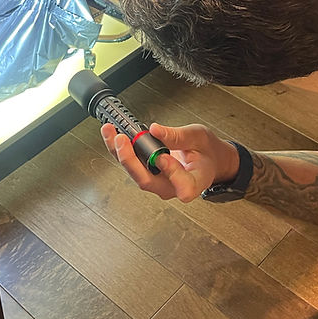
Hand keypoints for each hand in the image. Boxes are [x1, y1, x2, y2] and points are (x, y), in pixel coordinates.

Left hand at [101, 122, 239, 202]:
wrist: (206, 159)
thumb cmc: (206, 152)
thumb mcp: (199, 137)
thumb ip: (179, 137)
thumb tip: (157, 131)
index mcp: (194, 182)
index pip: (182, 186)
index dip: (171, 172)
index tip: (163, 157)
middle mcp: (172, 187)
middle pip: (147, 181)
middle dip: (130, 161)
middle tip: (122, 140)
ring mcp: (158, 183)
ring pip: (135, 173)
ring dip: (119, 153)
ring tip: (111, 132)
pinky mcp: (148, 174)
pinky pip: (132, 165)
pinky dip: (120, 149)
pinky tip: (112, 134)